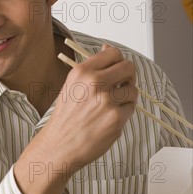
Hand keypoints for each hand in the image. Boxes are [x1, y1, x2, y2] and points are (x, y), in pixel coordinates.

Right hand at [44, 43, 137, 172]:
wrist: (60, 144)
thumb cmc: (66, 116)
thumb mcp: (73, 84)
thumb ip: (92, 67)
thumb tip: (108, 49)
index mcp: (82, 71)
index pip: (113, 53)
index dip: (119, 61)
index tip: (117, 69)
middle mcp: (94, 82)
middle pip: (128, 68)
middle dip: (129, 77)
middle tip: (123, 85)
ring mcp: (106, 100)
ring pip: (133, 90)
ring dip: (127, 97)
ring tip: (112, 106)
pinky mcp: (115, 118)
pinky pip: (130, 108)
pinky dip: (124, 113)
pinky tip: (109, 118)